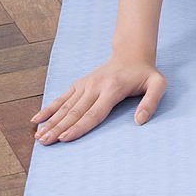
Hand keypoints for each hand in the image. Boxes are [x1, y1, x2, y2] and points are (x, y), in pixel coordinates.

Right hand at [29, 53, 166, 144]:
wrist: (132, 53)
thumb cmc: (145, 74)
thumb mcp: (158, 84)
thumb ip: (151, 102)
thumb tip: (140, 121)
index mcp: (112, 89)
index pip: (94, 113)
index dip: (79, 126)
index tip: (65, 138)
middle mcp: (95, 86)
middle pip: (75, 111)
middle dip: (59, 128)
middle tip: (45, 142)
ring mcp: (86, 84)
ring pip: (66, 106)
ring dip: (51, 121)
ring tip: (39, 136)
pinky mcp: (80, 83)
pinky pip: (63, 97)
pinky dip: (49, 108)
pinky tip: (37, 120)